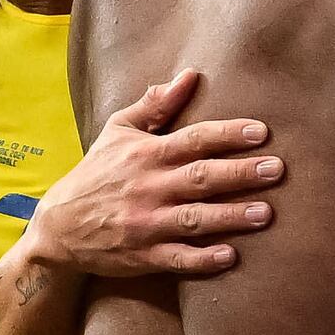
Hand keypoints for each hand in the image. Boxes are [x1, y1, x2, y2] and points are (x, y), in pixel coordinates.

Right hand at [24, 69, 283, 278]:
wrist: (57, 228)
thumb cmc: (96, 174)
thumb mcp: (118, 131)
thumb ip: (154, 105)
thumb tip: (189, 75)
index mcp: (146, 155)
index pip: (193, 140)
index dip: (228, 135)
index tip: (261, 132)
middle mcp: (148, 188)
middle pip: (201, 178)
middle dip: (241, 173)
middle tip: (277, 169)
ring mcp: (146, 224)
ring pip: (195, 219)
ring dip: (231, 216)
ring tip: (266, 213)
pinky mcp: (143, 256)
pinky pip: (177, 258)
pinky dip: (203, 259)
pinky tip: (230, 255)